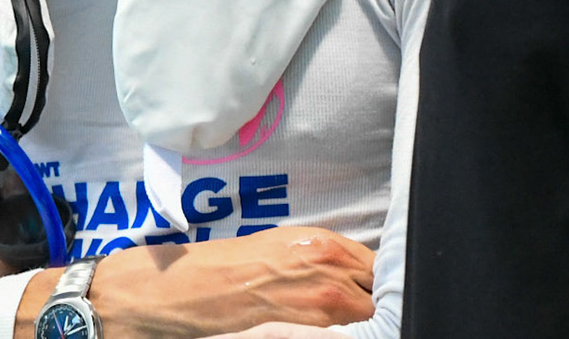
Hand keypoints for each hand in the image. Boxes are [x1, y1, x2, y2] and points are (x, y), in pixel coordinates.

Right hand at [12, 227, 373, 338]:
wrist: (182, 284)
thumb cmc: (225, 269)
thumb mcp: (278, 252)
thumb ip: (317, 262)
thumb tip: (351, 279)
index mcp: (318, 239)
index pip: (375, 261)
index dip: (383, 282)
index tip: (385, 294)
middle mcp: (323, 255)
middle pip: (378, 282)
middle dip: (380, 299)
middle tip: (377, 310)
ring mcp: (316, 284)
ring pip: (368, 307)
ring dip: (367, 315)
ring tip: (360, 320)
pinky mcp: (302, 311)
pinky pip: (345, 325)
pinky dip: (349, 327)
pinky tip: (343, 328)